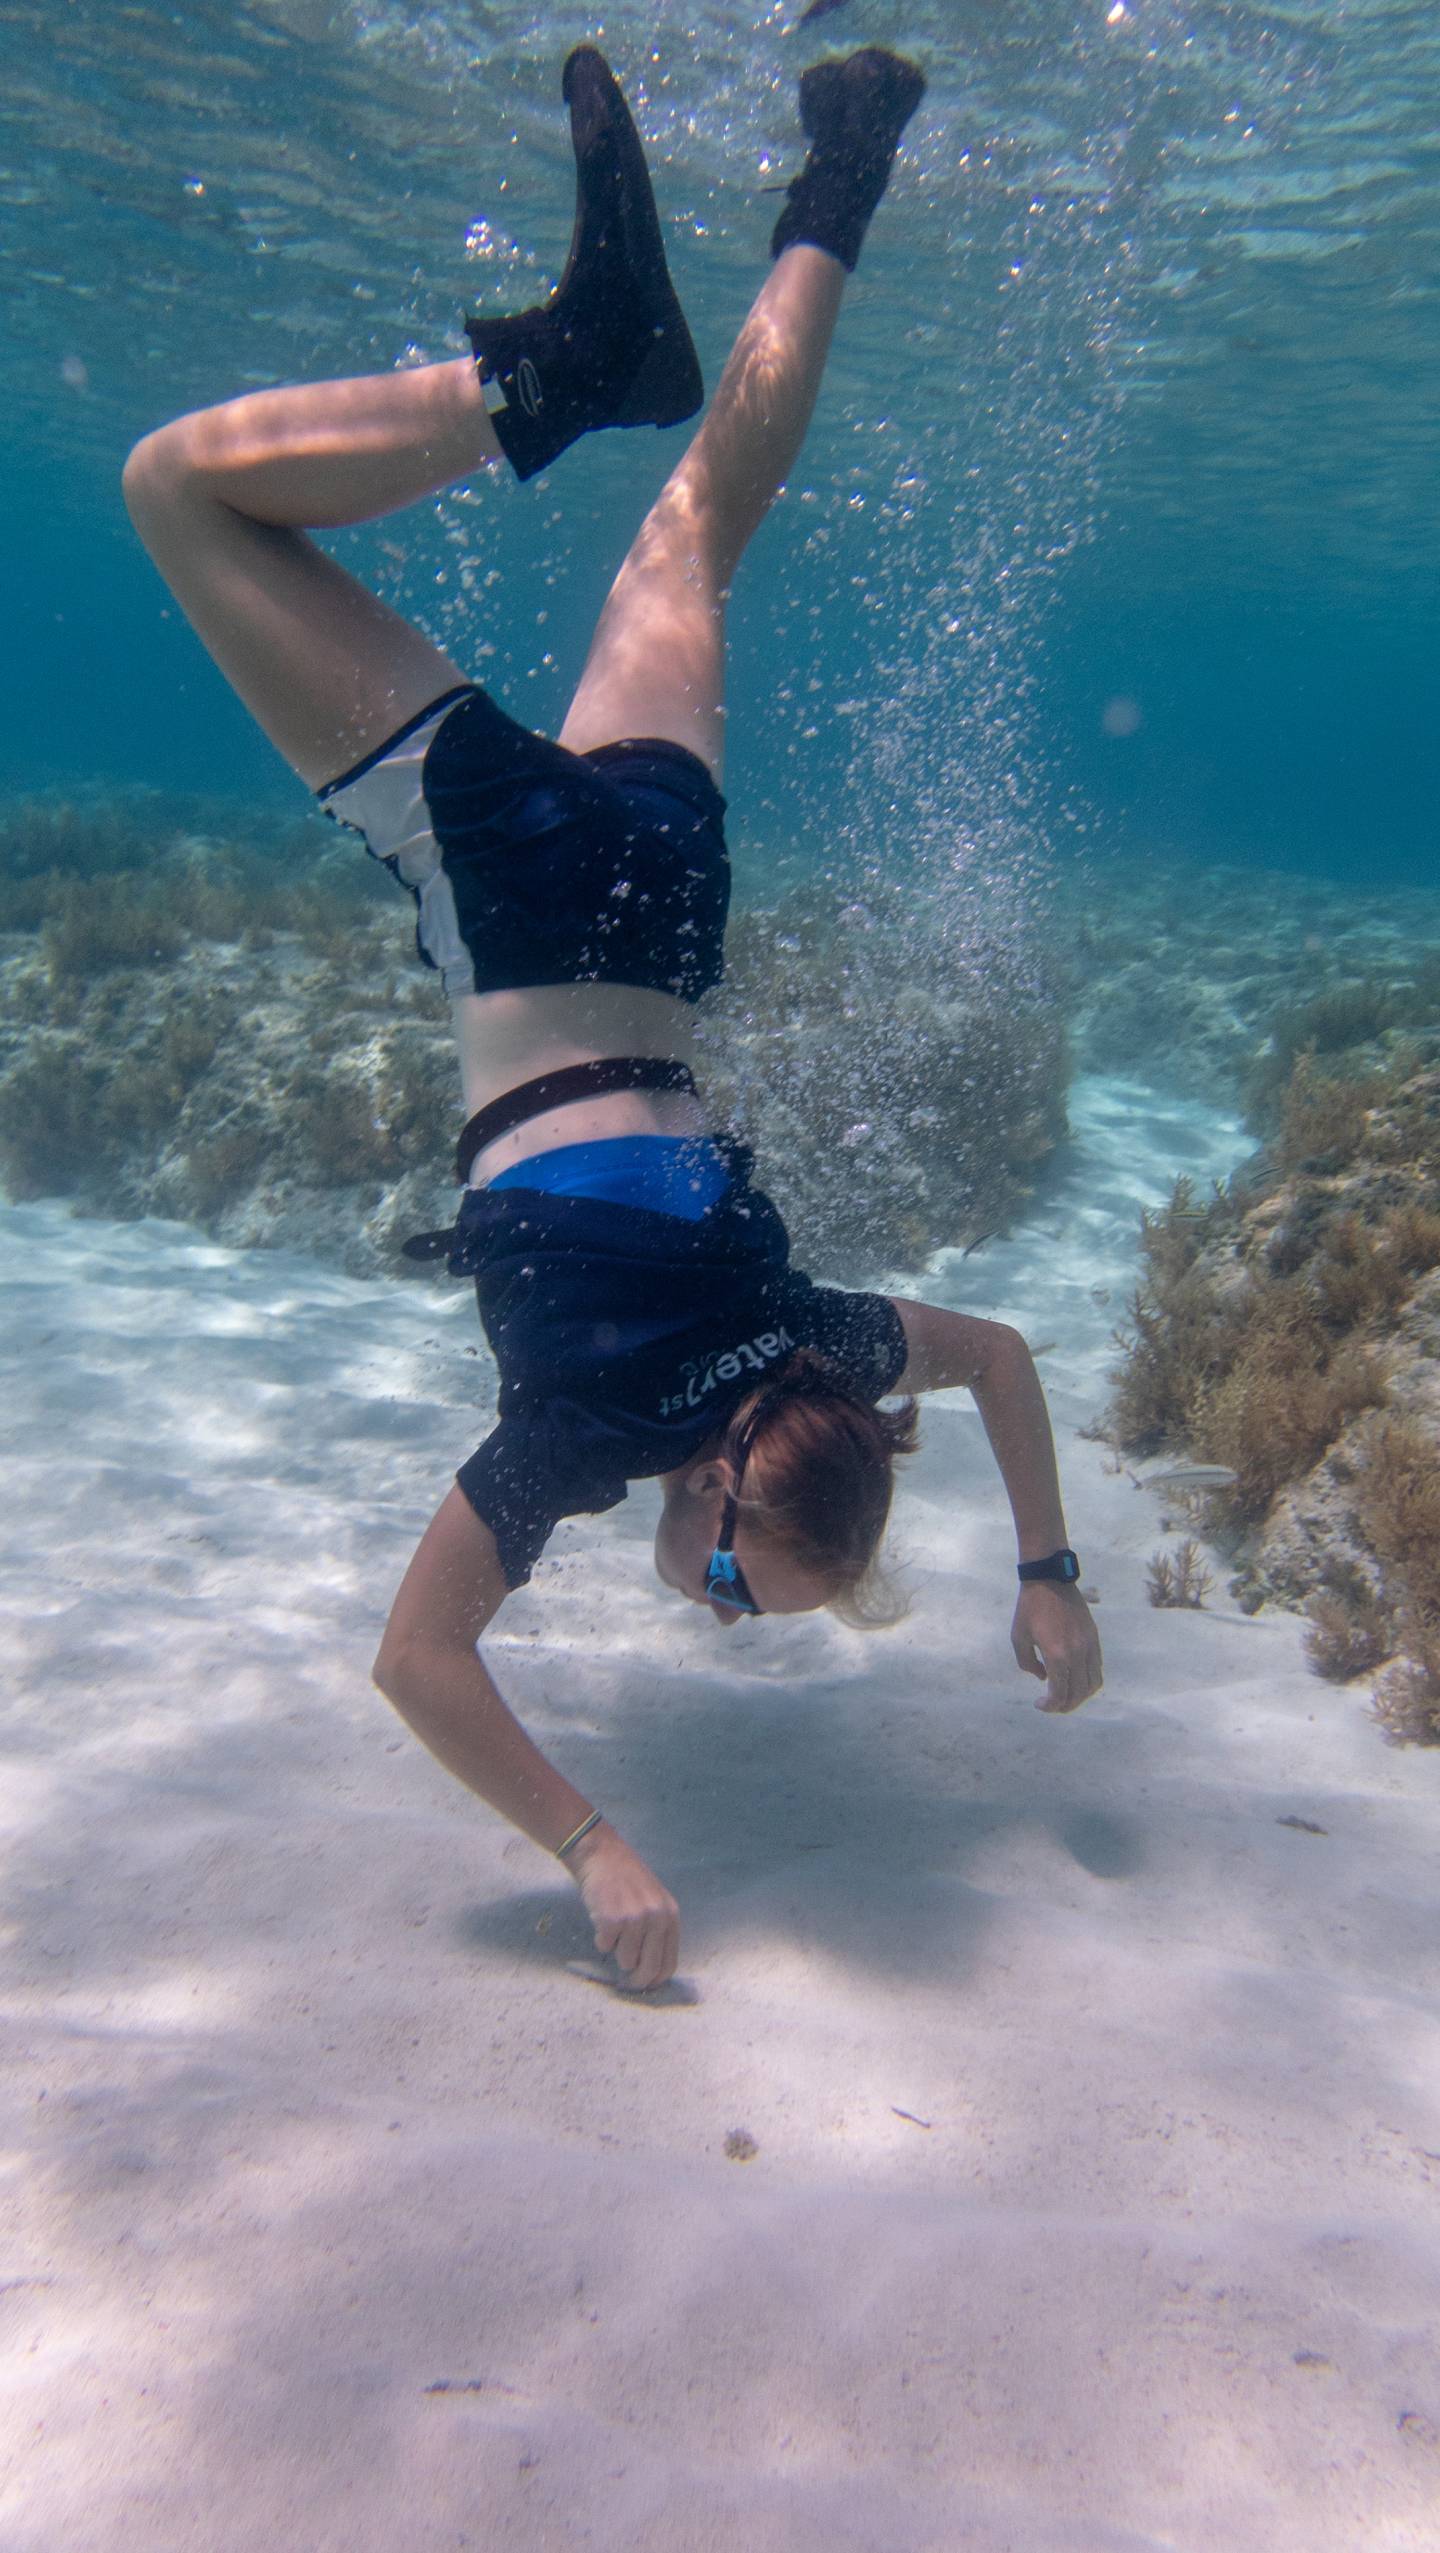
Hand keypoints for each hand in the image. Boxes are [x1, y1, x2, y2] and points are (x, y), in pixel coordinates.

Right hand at [567, 1824, 679, 1989]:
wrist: (601, 1854)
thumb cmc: (625, 1879)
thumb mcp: (653, 1902)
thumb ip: (656, 1931)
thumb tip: (651, 1972)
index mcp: (670, 1916)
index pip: (669, 1963)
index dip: (655, 1980)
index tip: (644, 1986)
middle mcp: (657, 1918)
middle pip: (650, 1969)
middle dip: (636, 1981)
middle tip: (626, 1984)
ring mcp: (635, 1919)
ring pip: (625, 1960)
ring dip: (615, 1951)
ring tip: (613, 1927)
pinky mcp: (612, 1920)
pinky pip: (604, 1947)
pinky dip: (600, 1938)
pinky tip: (601, 1917)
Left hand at [1012, 1582, 1102, 1713]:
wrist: (1050, 1579)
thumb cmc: (1029, 1607)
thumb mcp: (1018, 1638)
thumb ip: (1028, 1664)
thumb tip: (1044, 1678)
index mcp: (1057, 1655)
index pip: (1060, 1693)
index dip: (1050, 1705)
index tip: (1039, 1704)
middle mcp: (1077, 1653)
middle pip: (1079, 1693)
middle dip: (1065, 1705)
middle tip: (1053, 1705)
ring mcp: (1089, 1645)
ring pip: (1093, 1683)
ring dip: (1081, 1695)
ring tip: (1066, 1695)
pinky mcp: (1094, 1637)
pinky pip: (1097, 1667)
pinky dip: (1088, 1680)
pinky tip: (1075, 1678)